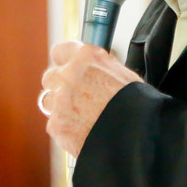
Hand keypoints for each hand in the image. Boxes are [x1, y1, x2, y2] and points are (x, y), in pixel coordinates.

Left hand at [40, 41, 142, 156]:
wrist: (137, 135)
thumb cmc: (137, 105)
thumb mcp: (122, 74)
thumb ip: (99, 68)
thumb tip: (91, 70)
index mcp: (86, 57)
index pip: (60, 51)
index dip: (64, 62)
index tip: (67, 68)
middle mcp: (69, 75)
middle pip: (50, 77)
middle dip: (61, 87)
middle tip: (78, 98)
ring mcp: (60, 101)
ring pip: (49, 101)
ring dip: (60, 107)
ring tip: (82, 118)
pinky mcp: (56, 125)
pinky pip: (54, 124)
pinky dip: (65, 129)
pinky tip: (84, 131)